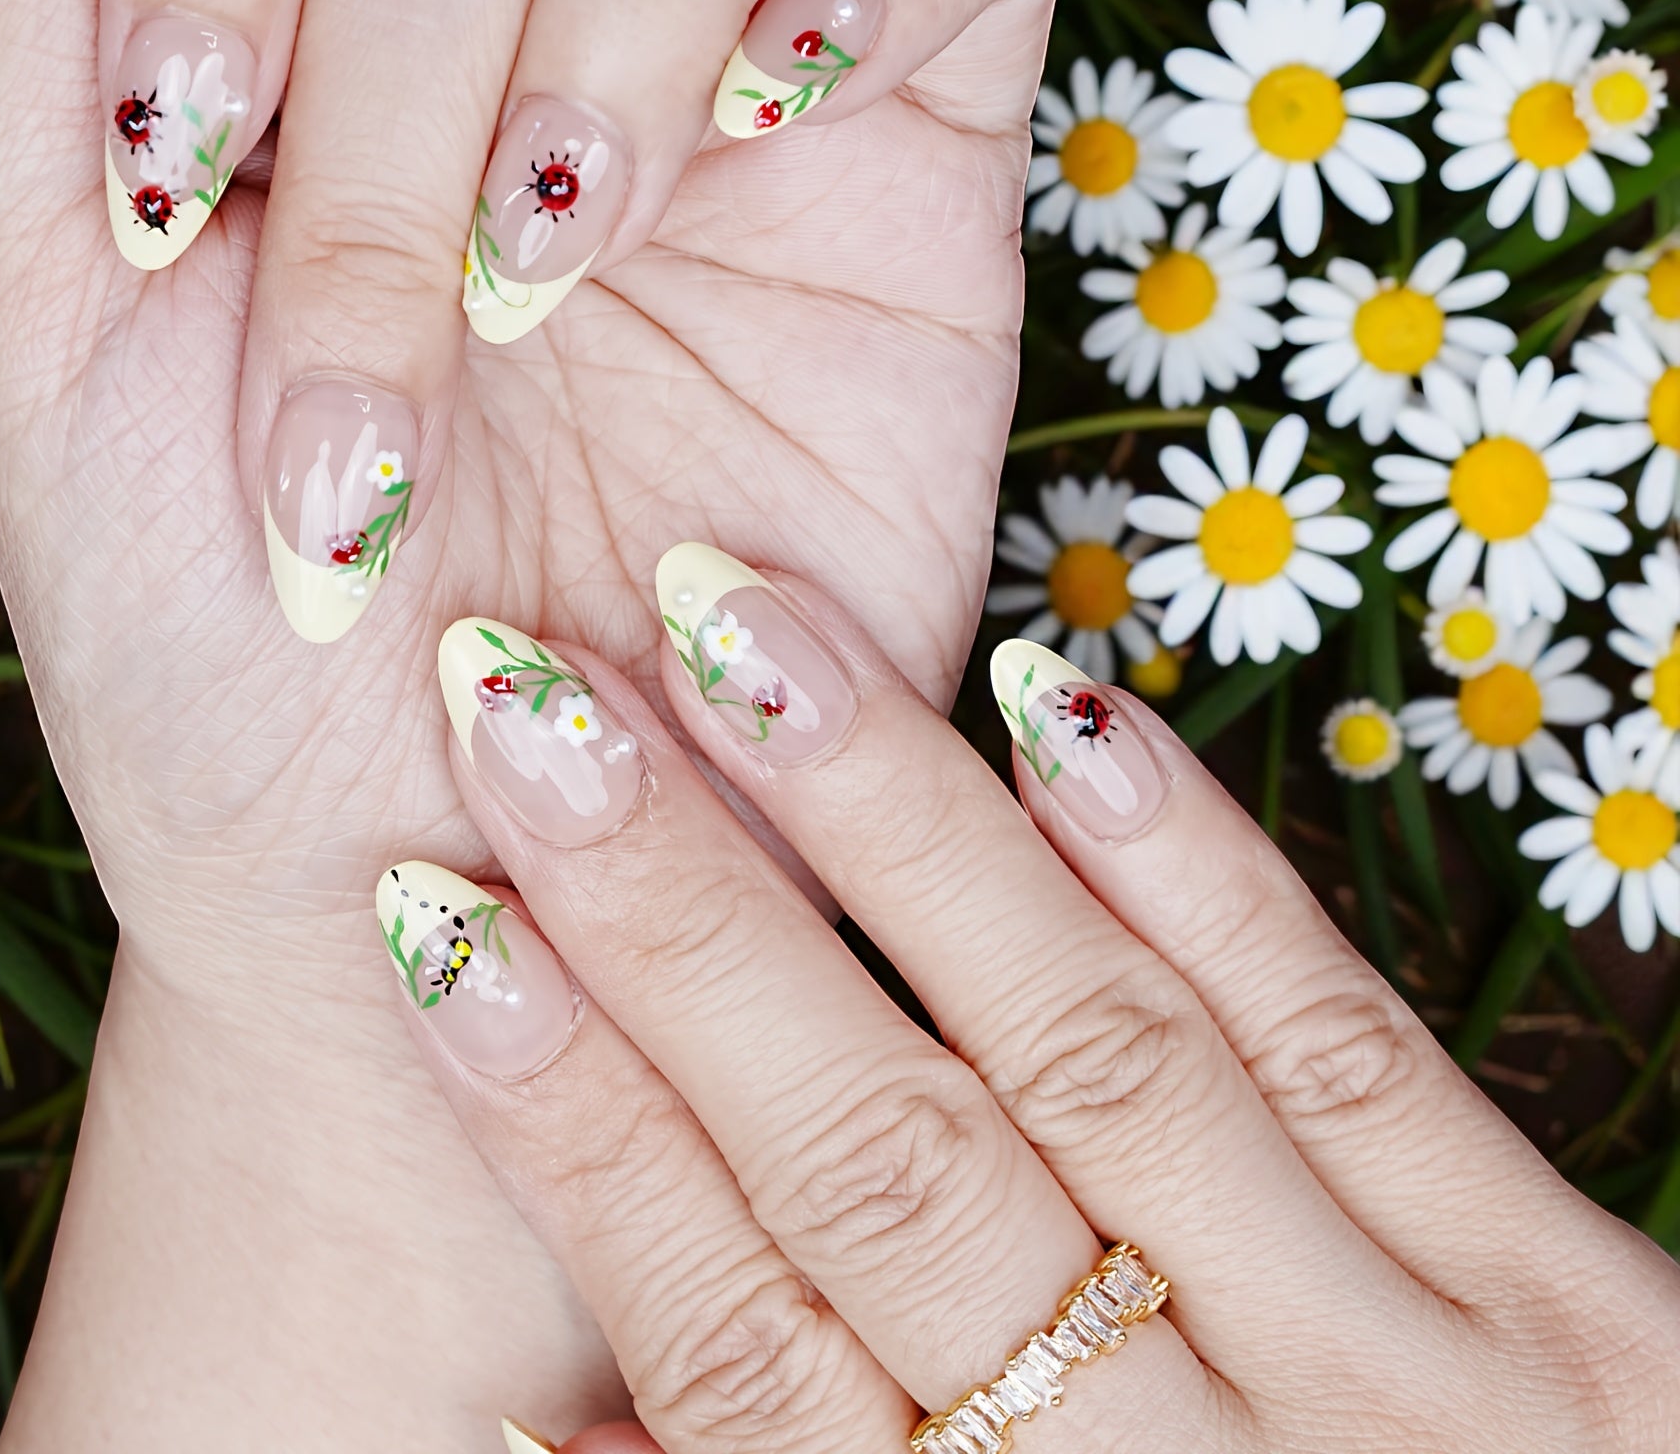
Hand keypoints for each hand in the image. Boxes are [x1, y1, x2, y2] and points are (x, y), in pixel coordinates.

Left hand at [0, 0, 1061, 1443]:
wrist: (458, 897)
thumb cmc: (225, 655)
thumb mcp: (44, 339)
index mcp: (288, 13)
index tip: (179, 165)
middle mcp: (508, 8)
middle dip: (393, 124)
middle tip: (381, 390)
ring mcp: (725, 63)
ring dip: (624, 10)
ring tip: (565, 259)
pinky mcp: (927, 149)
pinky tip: (782, 107)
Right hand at [386, 555, 1679, 1449]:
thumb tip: (528, 1422)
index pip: (732, 1331)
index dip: (573, 1117)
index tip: (441, 915)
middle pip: (880, 1158)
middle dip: (685, 917)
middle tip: (534, 702)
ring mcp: (1402, 1386)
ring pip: (1092, 1054)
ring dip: (897, 833)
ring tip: (744, 633)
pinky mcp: (1584, 1315)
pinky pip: (1352, 1052)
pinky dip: (1198, 878)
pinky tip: (1064, 715)